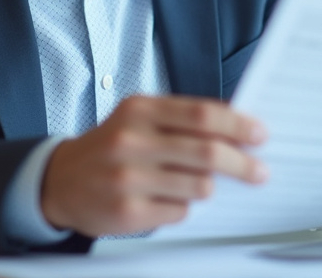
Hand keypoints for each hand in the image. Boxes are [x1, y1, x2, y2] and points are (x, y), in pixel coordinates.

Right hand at [39, 95, 267, 235]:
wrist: (61, 181)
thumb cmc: (112, 146)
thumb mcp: (139, 119)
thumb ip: (182, 120)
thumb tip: (238, 129)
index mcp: (140, 110)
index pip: (201, 114)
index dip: (237, 125)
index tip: (261, 134)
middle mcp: (132, 141)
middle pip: (206, 152)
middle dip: (242, 163)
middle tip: (260, 172)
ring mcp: (128, 178)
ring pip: (198, 186)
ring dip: (211, 187)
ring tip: (204, 185)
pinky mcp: (126, 212)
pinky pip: (179, 212)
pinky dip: (185, 206)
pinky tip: (170, 199)